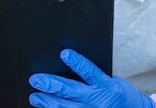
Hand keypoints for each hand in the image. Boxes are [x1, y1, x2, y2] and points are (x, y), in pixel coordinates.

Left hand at [29, 49, 155, 107]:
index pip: (89, 71)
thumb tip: (67, 65)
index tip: (64, 53)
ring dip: (47, 102)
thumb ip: (92, 76)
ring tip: (35, 97)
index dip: (77, 62)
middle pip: (69, 90)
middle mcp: (97, 100)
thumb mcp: (111, 81)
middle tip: (35, 79)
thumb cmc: (120, 95)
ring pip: (64, 107)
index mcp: (106, 86)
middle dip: (50, 84)